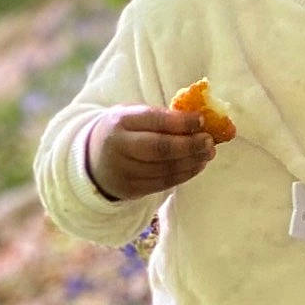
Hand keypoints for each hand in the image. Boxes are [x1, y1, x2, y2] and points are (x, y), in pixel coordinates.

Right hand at [87, 108, 215, 202]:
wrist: (94, 159)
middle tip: (210, 142)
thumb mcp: (135, 115)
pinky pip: (163, 183)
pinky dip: (184, 175)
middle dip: (190, 145)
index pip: (155, 120)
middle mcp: (119, 146)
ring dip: (192, 162)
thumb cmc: (126, 131)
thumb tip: (203, 121)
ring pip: (164, 169)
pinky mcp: (130, 189)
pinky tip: (197, 166)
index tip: (202, 121)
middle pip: (160, 148)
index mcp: (121, 120)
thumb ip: (163, 116)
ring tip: (208, 153)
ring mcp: (123, 171)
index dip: (181, 122)